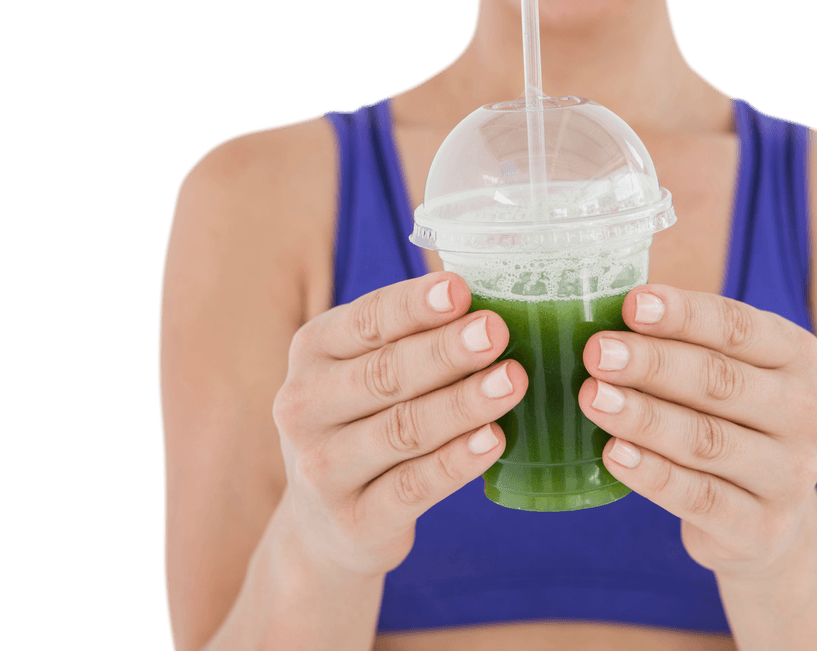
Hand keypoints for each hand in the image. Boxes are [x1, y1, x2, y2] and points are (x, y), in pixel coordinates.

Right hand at [272, 273, 525, 575]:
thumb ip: (413, 338)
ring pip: (403, 430)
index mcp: (312, 352)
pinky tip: (493, 441)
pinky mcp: (355, 521)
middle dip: (445, 351)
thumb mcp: (366, 371)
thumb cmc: (363, 422)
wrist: (323, 526)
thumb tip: (488, 307)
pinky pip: (412, 487)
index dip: (414, 306)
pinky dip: (456, 463)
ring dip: (462, 404)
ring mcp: (323, 469)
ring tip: (512, 382)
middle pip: (385, 374)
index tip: (460, 290)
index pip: (366, 321)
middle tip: (496, 332)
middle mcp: (305, 407)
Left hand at [578, 285, 816, 578]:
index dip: (683, 315)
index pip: (738, 327)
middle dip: (652, 364)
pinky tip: (614, 454)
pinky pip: (699, 497)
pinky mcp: (762, 529)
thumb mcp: (720, 373)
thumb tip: (603, 320)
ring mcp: (790, 475)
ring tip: (592, 398)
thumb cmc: (725, 421)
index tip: (631, 304)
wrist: (762, 517)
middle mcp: (806, 413)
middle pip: (721, 381)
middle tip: (596, 353)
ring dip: (643, 417)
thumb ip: (678, 345)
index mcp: (797, 356)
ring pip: (707, 440)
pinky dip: (652, 474)